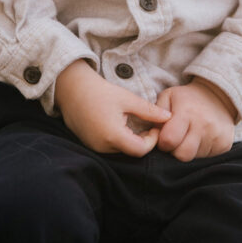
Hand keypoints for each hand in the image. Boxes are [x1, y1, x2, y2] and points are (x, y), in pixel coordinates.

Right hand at [55, 60, 171, 156]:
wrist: (72, 89)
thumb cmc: (100, 92)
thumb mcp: (127, 99)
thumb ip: (149, 111)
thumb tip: (169, 117)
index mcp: (113, 135)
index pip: (141, 150)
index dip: (152, 140)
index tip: (155, 126)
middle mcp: (102, 147)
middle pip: (131, 153)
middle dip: (143, 141)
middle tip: (148, 126)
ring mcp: (95, 148)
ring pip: (121, 152)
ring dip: (131, 141)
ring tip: (134, 124)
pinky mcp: (90, 145)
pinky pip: (110, 149)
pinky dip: (119, 140)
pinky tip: (120, 125)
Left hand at [156, 78, 236, 161]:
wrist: (217, 95)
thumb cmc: (186, 98)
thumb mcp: (167, 97)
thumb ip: (156, 115)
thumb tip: (152, 135)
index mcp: (186, 112)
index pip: (169, 140)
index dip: (163, 142)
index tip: (164, 136)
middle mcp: (204, 125)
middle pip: (183, 155)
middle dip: (175, 151)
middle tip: (176, 140)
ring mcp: (217, 136)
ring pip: (195, 158)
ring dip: (189, 150)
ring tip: (190, 136)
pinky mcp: (226, 145)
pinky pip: (207, 158)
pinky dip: (201, 152)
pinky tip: (200, 139)